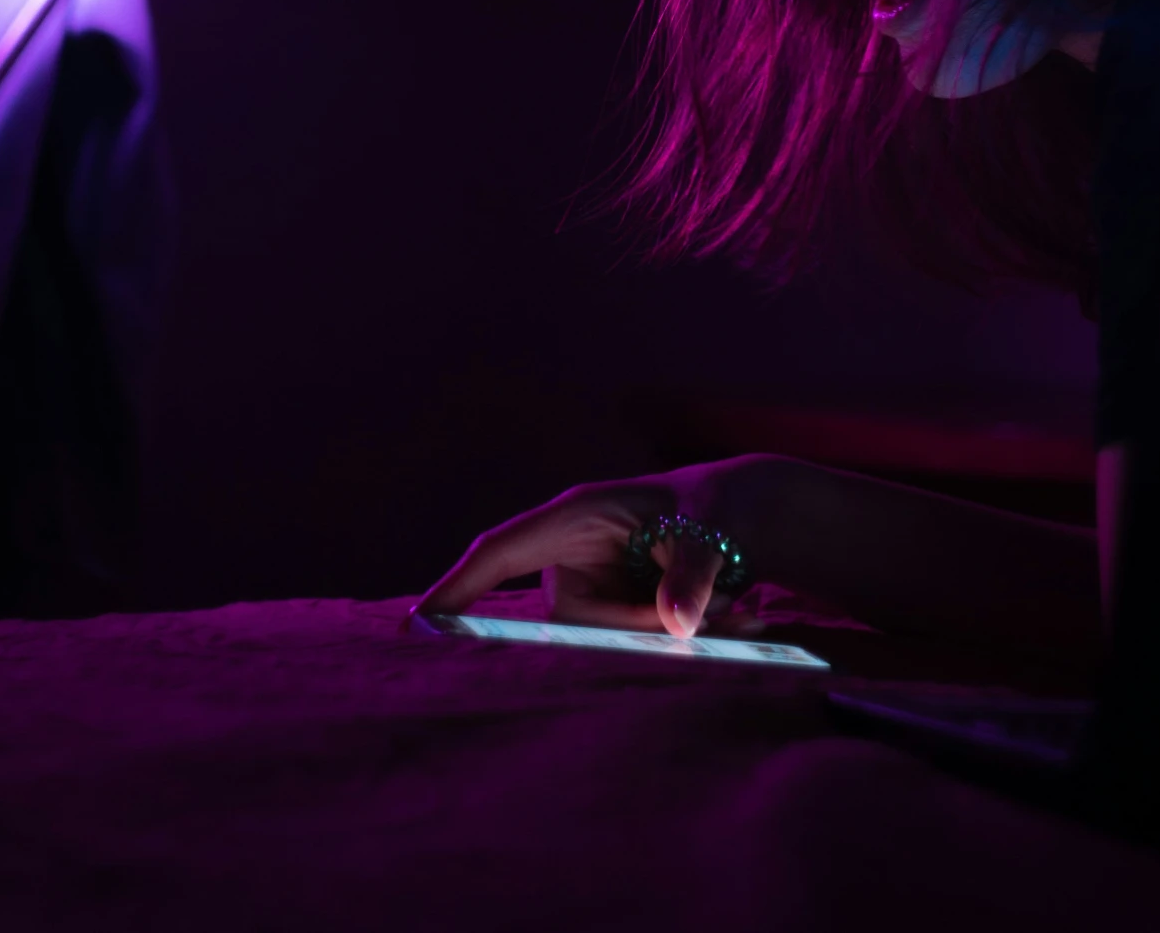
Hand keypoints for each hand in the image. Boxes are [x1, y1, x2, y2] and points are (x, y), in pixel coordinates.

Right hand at [411, 458, 767, 638]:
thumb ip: (692, 573)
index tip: (416, 624)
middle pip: (568, 623)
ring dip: (669, 638)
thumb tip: (678, 624)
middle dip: (636, 630)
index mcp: (574, 516)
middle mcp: (570, 557)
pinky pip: (627, 650)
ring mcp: (586, 590)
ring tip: (738, 612)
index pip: (499, 552)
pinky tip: (731, 620)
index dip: (456, 586)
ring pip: (603, 644)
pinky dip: (679, 643)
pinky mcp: (608, 618)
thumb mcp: (709, 532)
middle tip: (715, 616)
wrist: (743, 520)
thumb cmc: (716, 509)